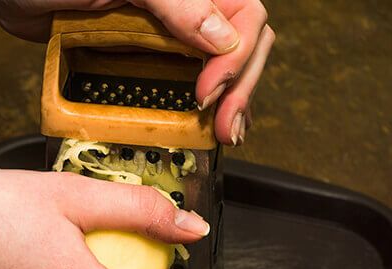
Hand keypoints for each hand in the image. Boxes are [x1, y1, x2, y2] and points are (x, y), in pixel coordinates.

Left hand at [0, 0, 274, 145]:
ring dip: (228, 101)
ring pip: (220, 67)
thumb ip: (178, 3)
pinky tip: (201, 123)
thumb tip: (223, 39)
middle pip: (241, 46)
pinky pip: (184, 80)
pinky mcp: (145, 57)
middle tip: (226, 127)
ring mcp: (168, 34)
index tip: (208, 90)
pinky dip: (197, 105)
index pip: (246, 16)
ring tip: (224, 132)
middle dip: (240, 88)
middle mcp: (187, 7)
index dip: (236, 58)